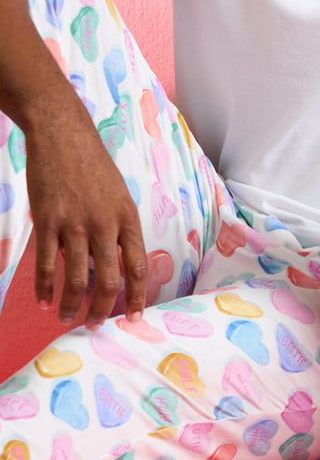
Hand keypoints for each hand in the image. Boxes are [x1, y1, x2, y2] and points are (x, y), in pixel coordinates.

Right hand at [25, 113, 147, 328]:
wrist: (63, 135)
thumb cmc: (93, 165)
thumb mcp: (118, 196)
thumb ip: (117, 229)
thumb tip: (112, 263)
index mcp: (128, 219)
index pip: (138, 267)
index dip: (137, 297)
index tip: (134, 318)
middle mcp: (105, 225)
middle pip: (109, 279)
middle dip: (102, 308)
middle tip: (95, 325)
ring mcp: (75, 224)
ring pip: (76, 277)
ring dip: (71, 304)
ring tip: (66, 318)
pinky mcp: (47, 221)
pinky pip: (46, 264)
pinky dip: (43, 287)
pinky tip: (42, 301)